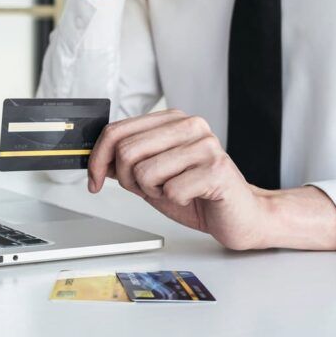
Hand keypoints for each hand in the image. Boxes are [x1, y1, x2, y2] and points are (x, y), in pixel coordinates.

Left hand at [87, 110, 335, 250]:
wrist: (240, 215)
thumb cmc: (199, 194)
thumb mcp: (153, 175)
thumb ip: (128, 164)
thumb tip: (96, 159)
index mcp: (172, 120)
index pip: (117, 131)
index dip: (98, 158)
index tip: (94, 179)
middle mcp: (189, 126)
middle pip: (127, 151)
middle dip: (128, 180)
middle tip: (147, 190)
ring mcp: (205, 145)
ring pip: (146, 172)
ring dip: (153, 192)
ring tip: (175, 191)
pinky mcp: (217, 169)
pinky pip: (171, 190)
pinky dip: (175, 202)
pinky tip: (192, 197)